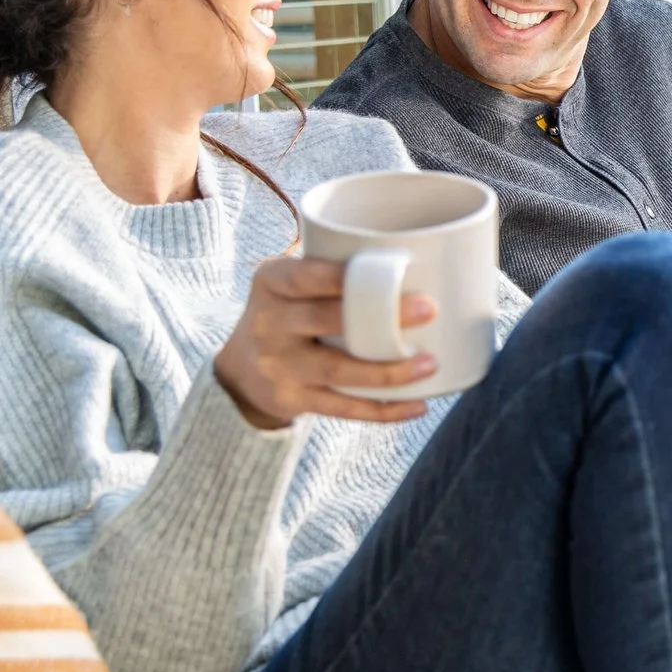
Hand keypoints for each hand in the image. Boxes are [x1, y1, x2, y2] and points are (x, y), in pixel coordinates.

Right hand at [212, 256, 439, 429]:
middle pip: (325, 319)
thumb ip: (329, 270)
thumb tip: (408, 261)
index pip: (304, 277)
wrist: (241, 370)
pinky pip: (342, 408)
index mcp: (271, 283)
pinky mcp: (291, 400)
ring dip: (388, 372)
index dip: (341, 276)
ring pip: (339, 371)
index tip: (389, 273)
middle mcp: (268, 324)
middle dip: (379, 317)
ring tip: (429, 364)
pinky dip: (383, 410)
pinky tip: (416, 406)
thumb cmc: (289, 314)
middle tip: (429, 310)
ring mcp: (278, 366)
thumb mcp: (289, 285)